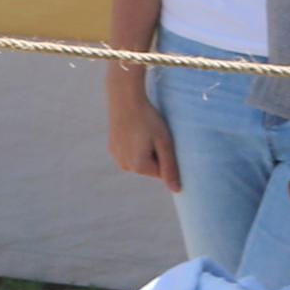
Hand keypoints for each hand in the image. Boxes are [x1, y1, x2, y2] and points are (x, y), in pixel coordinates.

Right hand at [106, 69, 181, 193]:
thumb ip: (170, 167)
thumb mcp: (164, 142)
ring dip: (146, 151)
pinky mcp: (112, 148)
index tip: (163, 140)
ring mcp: (116, 157)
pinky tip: (135, 131)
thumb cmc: (149, 119)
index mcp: (138, 166)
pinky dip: (136, 146)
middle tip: (154, 135)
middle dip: (155, 155)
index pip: (162, 173)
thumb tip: (177, 190)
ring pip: (140, 161)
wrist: (125, 99)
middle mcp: (124, 165)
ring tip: (144, 132)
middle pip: (150, 168)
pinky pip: (130, 154)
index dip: (166, 157)